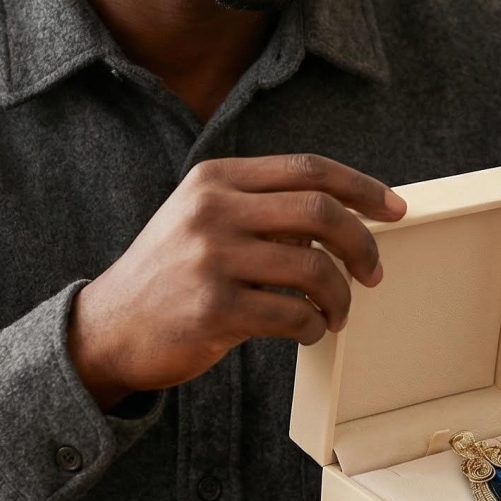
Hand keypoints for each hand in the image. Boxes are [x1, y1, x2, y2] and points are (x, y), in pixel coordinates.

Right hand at [69, 155, 405, 410]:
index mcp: (216, 178)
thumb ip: (263, 208)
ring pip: (315, 267)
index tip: (394, 209)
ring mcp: (211, 257)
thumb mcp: (204, 219)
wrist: (106, 329)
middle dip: (363, 244)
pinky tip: (308, 331)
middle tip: (374, 272)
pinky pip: (293, 314)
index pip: (308, 169)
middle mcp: (213, 209)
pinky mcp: (213, 308)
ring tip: (337, 313)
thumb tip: (346, 216)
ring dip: (340, 296)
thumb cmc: (171, 276)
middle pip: (321, 211)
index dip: (362, 187)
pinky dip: (313, 327)